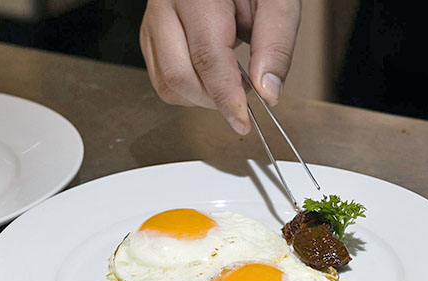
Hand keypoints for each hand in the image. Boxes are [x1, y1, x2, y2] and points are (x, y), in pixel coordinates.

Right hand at [140, 0, 300, 134]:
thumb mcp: (277, 0)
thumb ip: (276, 43)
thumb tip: (269, 92)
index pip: (207, 57)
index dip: (226, 96)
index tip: (243, 121)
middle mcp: (165, 5)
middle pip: (179, 76)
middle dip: (213, 99)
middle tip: (244, 95)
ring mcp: (152, 22)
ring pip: (166, 83)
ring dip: (200, 97)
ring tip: (229, 81)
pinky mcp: (150, 36)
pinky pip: (161, 78)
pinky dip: (188, 89)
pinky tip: (210, 75)